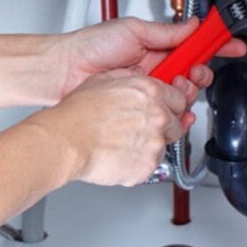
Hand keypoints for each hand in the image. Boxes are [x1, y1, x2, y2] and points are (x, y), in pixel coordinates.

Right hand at [33, 70, 192, 186]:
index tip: (166, 109)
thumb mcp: (102, 80)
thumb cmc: (77, 114)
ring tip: (122, 143)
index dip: (171, 105)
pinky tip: (118, 155)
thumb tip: (137, 80)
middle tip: (138, 129)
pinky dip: (137, 163)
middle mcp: (158, 115)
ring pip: (164, 146)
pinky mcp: (148, 166)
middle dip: (162, 127)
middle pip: (177, 123)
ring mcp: (155, 142)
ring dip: (148, 146)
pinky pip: (150, 165)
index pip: (181, 97)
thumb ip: (129, 80)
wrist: (66, 141)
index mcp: (150, 91)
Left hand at [55, 16, 246, 96]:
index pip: (193, 45)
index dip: (215, 44)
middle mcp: (155, 67)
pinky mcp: (140, 106)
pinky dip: (176, 111)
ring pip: (183, 93)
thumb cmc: (89, 47)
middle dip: (201, 72)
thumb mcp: (132, 30)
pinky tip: (174, 108)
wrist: (64, 72)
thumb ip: (166, 31)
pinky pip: (167, 111)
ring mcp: (148, 88)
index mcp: (156, 46)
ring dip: (187, 90)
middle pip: (194, 72)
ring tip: (174, 85)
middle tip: (193, 71)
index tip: (232, 44)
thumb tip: (193, 24)